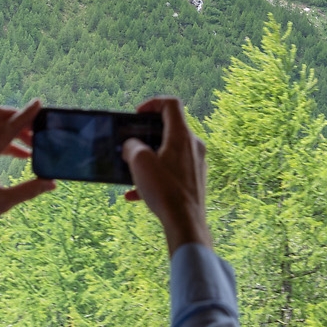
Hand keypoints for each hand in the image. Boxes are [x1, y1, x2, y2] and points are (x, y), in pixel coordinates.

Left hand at [0, 100, 55, 236]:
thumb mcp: (2, 203)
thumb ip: (28, 190)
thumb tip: (51, 183)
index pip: (7, 129)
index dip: (25, 116)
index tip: (38, 103)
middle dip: (19, 118)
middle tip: (37, 129)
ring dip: (12, 128)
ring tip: (31, 145)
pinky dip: (4, 138)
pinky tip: (20, 154)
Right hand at [122, 97, 213, 253]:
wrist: (185, 223)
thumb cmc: (164, 190)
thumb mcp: (139, 162)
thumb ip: (132, 146)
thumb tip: (131, 146)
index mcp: (182, 135)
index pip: (171, 104)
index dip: (152, 103)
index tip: (137, 115)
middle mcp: (193, 146)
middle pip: (169, 129)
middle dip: (145, 136)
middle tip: (130, 144)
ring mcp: (196, 164)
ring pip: (168, 153)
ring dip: (148, 159)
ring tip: (131, 172)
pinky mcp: (194, 181)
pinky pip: (171, 172)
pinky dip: (154, 178)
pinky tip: (135, 195)